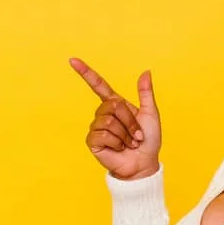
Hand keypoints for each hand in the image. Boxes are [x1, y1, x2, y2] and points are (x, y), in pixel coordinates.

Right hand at [71, 57, 161, 180]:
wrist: (143, 164)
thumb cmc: (148, 141)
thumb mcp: (150, 114)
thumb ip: (146, 93)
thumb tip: (146, 71)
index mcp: (116, 105)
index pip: (98, 86)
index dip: (86, 73)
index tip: (73, 60)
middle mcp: (104, 114)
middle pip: (112, 105)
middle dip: (129, 120)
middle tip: (136, 134)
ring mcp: (97, 128)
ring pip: (108, 121)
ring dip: (125, 133)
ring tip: (129, 143)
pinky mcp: (93, 141)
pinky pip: (104, 134)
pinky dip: (117, 143)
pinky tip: (119, 149)